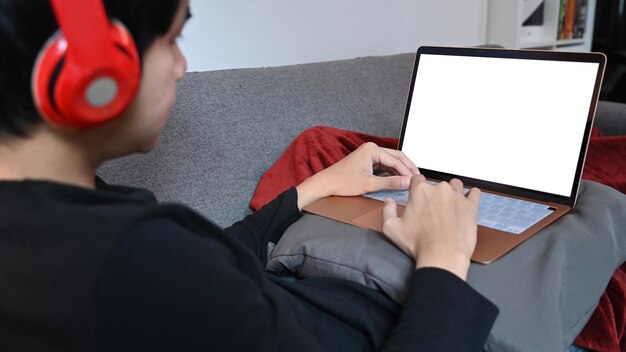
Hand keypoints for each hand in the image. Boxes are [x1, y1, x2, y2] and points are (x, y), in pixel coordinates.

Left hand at [296, 142, 419, 209]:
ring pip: (391, 160)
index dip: (407, 171)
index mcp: (372, 150)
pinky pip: (384, 164)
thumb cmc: (342, 182)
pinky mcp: (367, 160)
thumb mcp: (369, 184)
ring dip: (401, 170)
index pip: (396, 160)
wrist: (326, 184)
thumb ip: (390, 183)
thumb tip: (407, 182)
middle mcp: (371, 149)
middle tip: (418, 178)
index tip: (416, 181)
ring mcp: (369, 154)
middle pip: (396, 157)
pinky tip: (399, 179)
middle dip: (407, 168)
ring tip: (411, 180)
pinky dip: (392, 171)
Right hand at [381, 176, 480, 280]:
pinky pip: (474, 193)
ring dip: (453, 192)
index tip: (418, 196)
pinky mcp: (471, 206)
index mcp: (420, 192)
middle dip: (435, 195)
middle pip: (437, 184)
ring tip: (450, 205)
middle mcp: (439, 190)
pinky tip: (469, 200)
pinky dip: (472, 195)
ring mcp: (457, 197)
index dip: (417, 187)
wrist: (442, 256)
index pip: (417, 179)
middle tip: (433, 210)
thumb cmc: (419, 244)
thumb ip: (387, 211)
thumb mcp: (391, 229)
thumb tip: (389, 202)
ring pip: (456, 185)